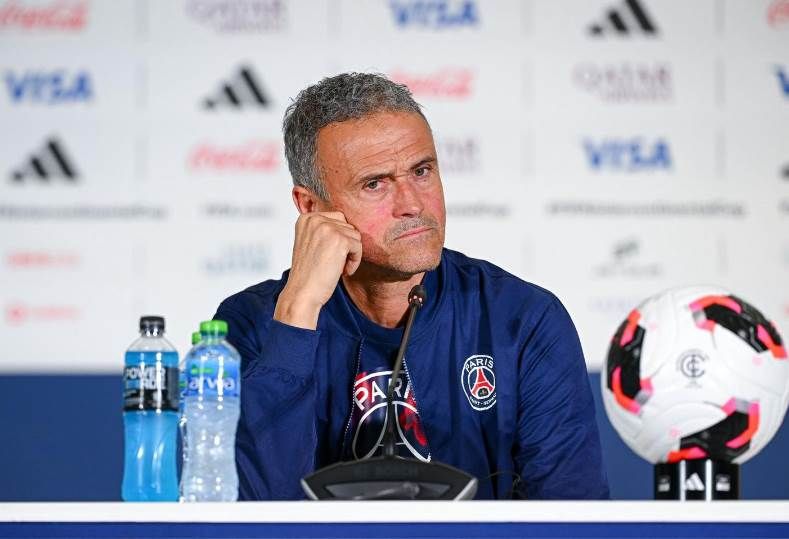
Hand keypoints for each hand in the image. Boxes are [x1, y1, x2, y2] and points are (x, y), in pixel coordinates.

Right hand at [274, 211, 361, 329]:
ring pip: (355, 236)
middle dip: (346, 246)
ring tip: (337, 268)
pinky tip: (343, 272)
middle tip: (334, 263)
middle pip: (348, 226)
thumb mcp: (310, 243)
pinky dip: (355, 261)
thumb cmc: (308, 273)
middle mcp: (315, 219)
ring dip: (351, 254)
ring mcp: (327, 228)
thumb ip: (324, 229)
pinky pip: (359, 246)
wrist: (302, 293)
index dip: (339, 238)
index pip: (338, 218)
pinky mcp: (340, 240)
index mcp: (306, 218)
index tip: (329, 255)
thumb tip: (349, 225)